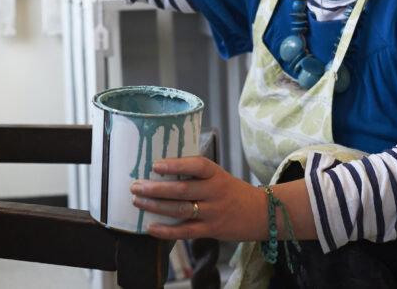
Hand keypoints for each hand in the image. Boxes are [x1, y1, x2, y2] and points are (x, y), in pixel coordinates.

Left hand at [130, 156, 266, 240]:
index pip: (197, 165)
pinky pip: (186, 232)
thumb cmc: (231, 190)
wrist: (260, 213)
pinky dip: (166, 231)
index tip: (155, 165)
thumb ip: (195, 173)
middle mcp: (215, 192)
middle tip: (135, 186)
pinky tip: (151, 227)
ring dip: (156, 206)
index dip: (176, 165)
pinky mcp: (212, 230)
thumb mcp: (218, 175)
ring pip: (181, 210)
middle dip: (156, 188)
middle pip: (182, 190)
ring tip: (138, 201)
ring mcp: (213, 212)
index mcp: (216, 174)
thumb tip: (160, 168)